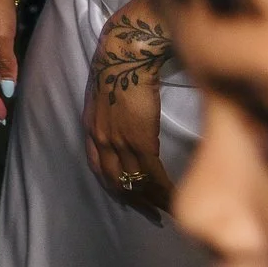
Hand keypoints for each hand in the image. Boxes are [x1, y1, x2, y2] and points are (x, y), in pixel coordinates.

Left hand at [85, 1, 174, 217]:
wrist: (127, 52)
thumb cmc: (122, 65)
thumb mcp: (109, 94)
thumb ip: (115, 116)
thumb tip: (130, 128)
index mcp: (92, 127)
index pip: (98, 168)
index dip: (113, 186)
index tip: (127, 198)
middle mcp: (101, 138)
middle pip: (115, 181)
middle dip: (133, 201)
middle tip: (152, 215)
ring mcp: (118, 140)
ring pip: (135, 182)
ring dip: (152, 200)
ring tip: (168, 210)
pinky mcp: (139, 139)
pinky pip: (152, 174)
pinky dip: (164, 189)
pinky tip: (175, 195)